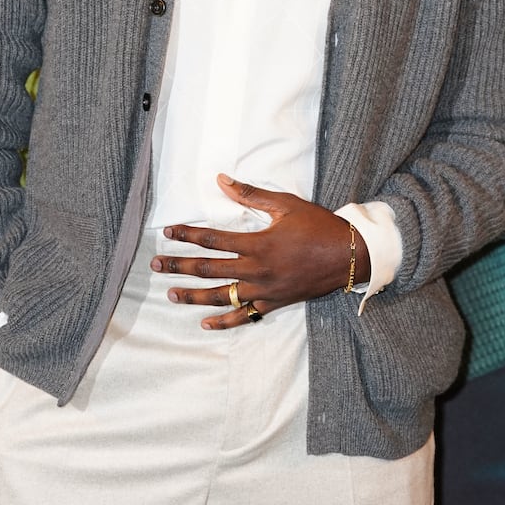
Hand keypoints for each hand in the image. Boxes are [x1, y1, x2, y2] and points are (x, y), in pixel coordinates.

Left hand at [149, 173, 369, 328]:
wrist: (348, 256)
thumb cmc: (317, 225)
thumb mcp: (285, 204)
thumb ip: (250, 194)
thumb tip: (221, 180)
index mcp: (257, 243)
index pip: (212, 240)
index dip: (187, 235)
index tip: (168, 232)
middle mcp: (256, 270)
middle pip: (209, 269)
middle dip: (180, 266)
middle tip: (156, 264)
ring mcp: (264, 290)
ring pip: (221, 296)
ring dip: (193, 296)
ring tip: (171, 294)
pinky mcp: (273, 303)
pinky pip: (244, 316)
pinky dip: (223, 322)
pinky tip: (204, 323)